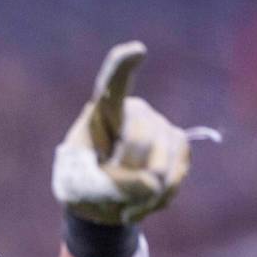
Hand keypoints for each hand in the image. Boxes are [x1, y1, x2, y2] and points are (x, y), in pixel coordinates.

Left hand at [52, 41, 192, 224]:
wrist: (101, 202)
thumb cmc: (81, 187)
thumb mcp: (77, 189)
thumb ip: (106, 184)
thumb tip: (152, 183)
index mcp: (102, 113)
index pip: (112, 86)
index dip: (122, 68)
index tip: (136, 52)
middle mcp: (136, 112)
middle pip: (138, 142)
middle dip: (123, 175)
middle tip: (107, 188)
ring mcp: (161, 127)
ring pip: (160, 165)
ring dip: (140, 195)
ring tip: (121, 203)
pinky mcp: (179, 148)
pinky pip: (175, 177)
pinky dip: (158, 200)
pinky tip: (140, 204)